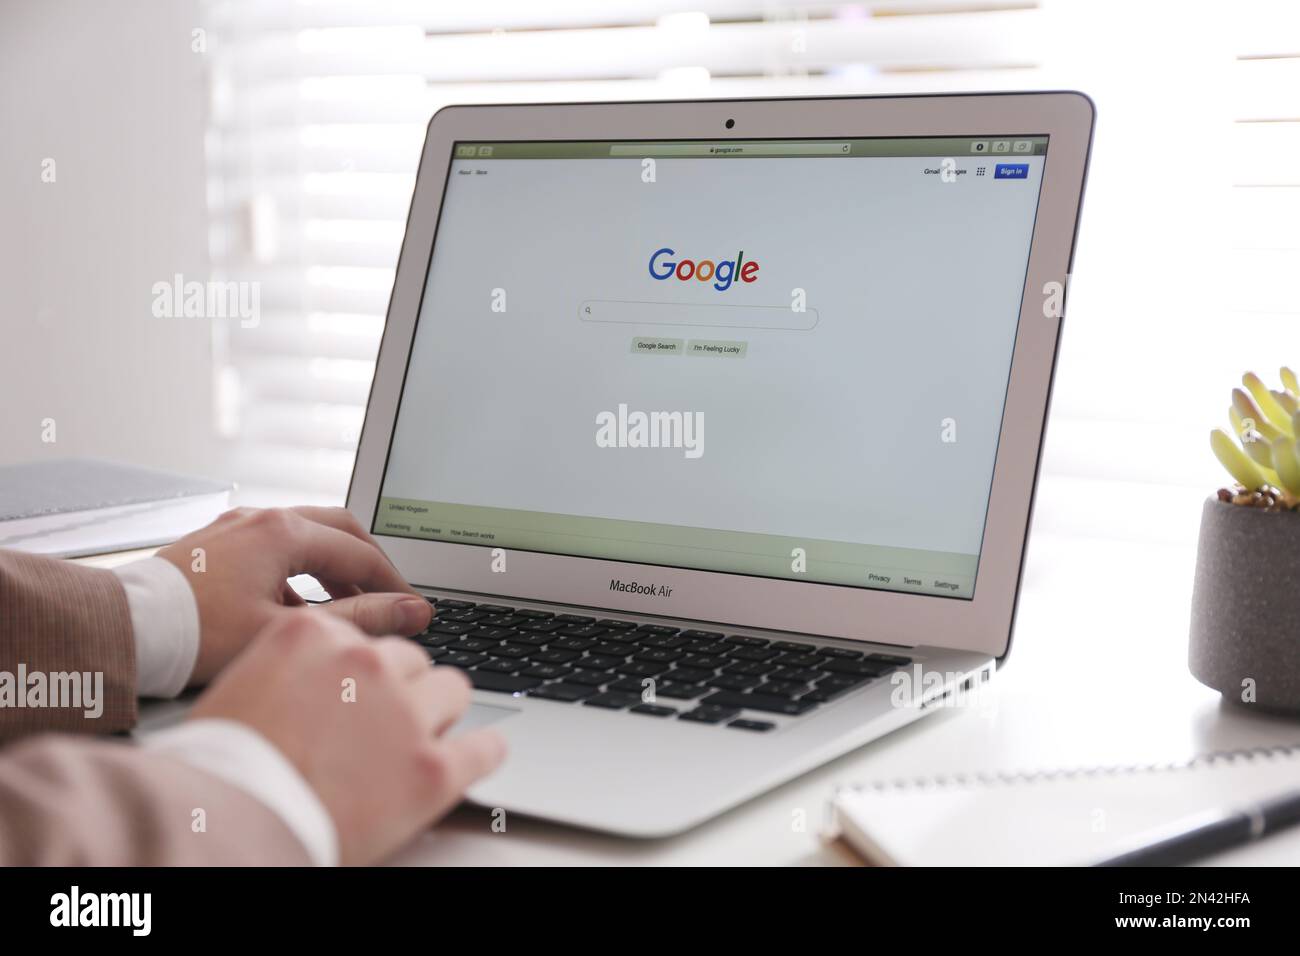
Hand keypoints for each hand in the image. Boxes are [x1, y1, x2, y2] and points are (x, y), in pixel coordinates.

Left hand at [158, 506, 431, 685]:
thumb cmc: (197, 634)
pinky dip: (301, 568)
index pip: (361, 554)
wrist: (124, 631)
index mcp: (284, 532)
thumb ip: (358, 619)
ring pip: (306, 534)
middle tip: (390, 596)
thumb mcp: (289, 630)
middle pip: (339, 528)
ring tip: (349, 604)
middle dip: (370, 563)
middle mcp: (262, 518)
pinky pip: (275, 544)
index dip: (394, 585)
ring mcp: (236, 526)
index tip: (415, 610)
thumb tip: (411, 611)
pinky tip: (297, 604)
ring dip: (335, 564)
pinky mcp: (216, 542)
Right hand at [188, 610, 505, 864]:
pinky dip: (482, 752)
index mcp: (315, 637)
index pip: (365, 636)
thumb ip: (292, 667)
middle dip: (400, 689)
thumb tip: (315, 679)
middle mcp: (366, 665)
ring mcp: (405, 714)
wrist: (227, 824)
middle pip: (411, 661)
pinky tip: (476, 756)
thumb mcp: (242, 686)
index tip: (363, 685)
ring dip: (436, 712)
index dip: (363, 669)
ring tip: (418, 741)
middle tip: (380, 725)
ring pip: (452, 690)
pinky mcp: (432, 768)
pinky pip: (484, 748)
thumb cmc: (219, 768)